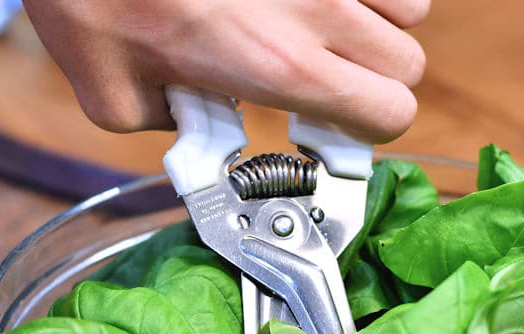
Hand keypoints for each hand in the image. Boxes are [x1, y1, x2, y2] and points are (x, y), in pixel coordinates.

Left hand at [21, 0, 428, 142]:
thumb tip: (199, 123)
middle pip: (407, 66)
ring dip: (375, 27)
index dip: (366, 131)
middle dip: (375, 84)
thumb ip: (173, 126)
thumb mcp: (114, 96)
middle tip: (326, 82)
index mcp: (277, 66)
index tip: (334, 129)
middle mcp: (315, 11)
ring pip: (408, 9)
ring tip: (321, 28)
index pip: (389, 114)